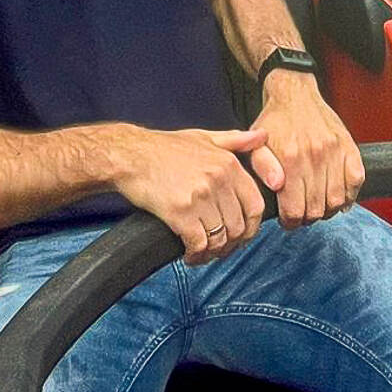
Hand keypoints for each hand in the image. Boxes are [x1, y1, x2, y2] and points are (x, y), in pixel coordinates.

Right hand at [113, 125, 268, 262]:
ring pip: (220, 238)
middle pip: (238, 227)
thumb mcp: (204, 137)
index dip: (251, 228)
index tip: (240, 236)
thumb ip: (236, 140)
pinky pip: (199, 244)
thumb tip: (263, 137)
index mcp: (228, 164)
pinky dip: (196, 254)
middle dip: (230, 244)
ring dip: (213, 252)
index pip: (255, 206)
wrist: (129, 155)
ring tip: (202, 252)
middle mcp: (218, 180)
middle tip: (218, 249)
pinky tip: (189, 253)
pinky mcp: (180, 212)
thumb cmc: (164, 148)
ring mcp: (200, 197)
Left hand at [248, 71, 364, 228]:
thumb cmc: (274, 122)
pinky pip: (357, 180)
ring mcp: (335, 151)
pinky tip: (339, 196)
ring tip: (318, 205)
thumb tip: (277, 186)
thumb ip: (262, 168)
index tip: (288, 220)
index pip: (295, 210)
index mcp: (290, 158)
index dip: (290, 221)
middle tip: (302, 214)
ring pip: (338, 199)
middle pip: (316, 209)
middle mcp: (315, 155)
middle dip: (307, 217)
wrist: (294, 94)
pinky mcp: (349, 146)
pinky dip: (351, 194)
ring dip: (328, 209)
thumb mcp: (256, 145)